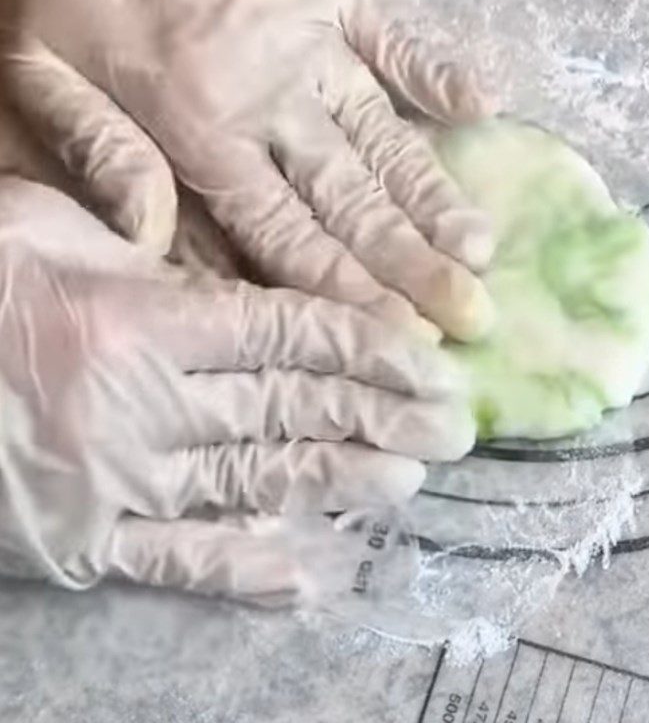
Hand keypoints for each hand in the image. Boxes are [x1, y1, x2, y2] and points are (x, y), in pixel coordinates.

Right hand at [0, 176, 473, 599]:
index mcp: (140, 320)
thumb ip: (141, 247)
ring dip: (341, 480)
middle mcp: (144, 406)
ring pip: (257, 480)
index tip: (427, 359)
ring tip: (411, 479)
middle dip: (380, 414)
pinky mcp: (85, 542)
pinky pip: (181, 559)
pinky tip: (310, 572)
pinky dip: (248, 568)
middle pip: (291, 407)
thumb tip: (218, 266)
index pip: (284, 331)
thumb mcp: (44, 226)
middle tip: (454, 426)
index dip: (364, 346)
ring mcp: (119, 482)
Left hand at [1, 0, 495, 342]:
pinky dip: (440, 67)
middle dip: (412, 264)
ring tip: (481, 250)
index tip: (403, 334)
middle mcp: (269, 91)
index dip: (349, 290)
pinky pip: (399, 32)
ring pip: (384, 136)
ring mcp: (313, 35)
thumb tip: (154, 240)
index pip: (286, 233)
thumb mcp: (38, 74)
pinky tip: (485, 104)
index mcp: (199, 123)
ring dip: (434, 195)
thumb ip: (103, 156)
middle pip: (350, 200)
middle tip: (469, 312)